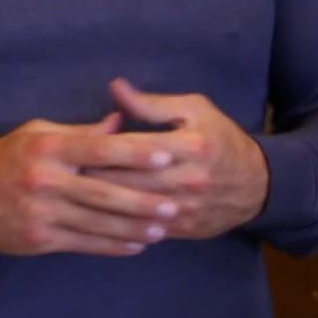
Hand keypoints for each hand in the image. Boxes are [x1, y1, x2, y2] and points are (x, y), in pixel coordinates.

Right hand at [0, 113, 181, 257]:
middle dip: (143, 200)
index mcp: (47, 149)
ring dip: (134, 227)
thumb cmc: (4, 158)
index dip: (134, 154)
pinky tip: (135, 246)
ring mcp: (42, 213)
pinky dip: (112, 246)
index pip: (98, 150)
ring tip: (163, 228)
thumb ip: (79, 132)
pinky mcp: (40, 239)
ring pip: (98, 223)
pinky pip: (84, 244)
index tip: (165, 155)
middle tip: (175, 203)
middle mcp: (45, 181)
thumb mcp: (36, 134)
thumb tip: (118, 123)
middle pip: (103, 192)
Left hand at [84, 79, 270, 239]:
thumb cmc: (221, 138)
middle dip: (91, 178)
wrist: (258, 184)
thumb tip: (115, 88)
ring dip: (100, 204)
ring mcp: (186, 209)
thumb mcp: (194, 109)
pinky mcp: (184, 229)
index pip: (134, 148)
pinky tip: (95, 219)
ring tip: (70, 196)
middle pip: (128, 181)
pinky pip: (144, 229)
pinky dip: (119, 224)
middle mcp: (188, 180)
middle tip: (59, 174)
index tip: (70, 147)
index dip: (99, 148)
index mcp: (190, 145)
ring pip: (132, 209)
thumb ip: (152, 104)